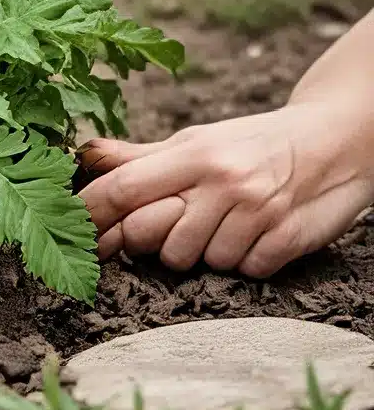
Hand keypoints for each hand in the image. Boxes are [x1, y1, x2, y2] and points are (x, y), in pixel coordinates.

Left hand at [77, 101, 373, 277]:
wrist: (338, 139)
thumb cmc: (252, 142)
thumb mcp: (197, 140)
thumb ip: (141, 156)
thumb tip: (85, 154)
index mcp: (194, 154)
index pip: (123, 188)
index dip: (90, 214)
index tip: (71, 231)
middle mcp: (222, 182)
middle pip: (151, 238)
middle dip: (147, 243)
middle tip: (170, 226)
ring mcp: (256, 212)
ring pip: (196, 261)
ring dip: (202, 252)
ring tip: (223, 224)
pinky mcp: (286, 239)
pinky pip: (241, 270)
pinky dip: (242, 260)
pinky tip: (254, 234)